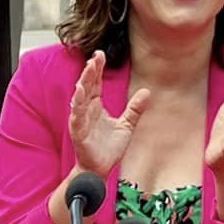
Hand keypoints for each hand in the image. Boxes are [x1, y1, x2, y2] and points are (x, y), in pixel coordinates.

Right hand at [68, 49, 149, 174]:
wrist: (101, 169)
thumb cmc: (109, 149)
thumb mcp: (127, 126)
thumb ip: (134, 109)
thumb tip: (147, 92)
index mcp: (95, 107)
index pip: (95, 83)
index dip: (96, 69)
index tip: (100, 54)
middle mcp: (86, 111)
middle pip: (87, 86)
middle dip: (90, 70)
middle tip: (96, 55)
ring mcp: (80, 120)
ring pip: (80, 97)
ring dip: (83, 82)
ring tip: (88, 68)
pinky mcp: (78, 132)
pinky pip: (77, 116)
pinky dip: (77, 104)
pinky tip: (80, 93)